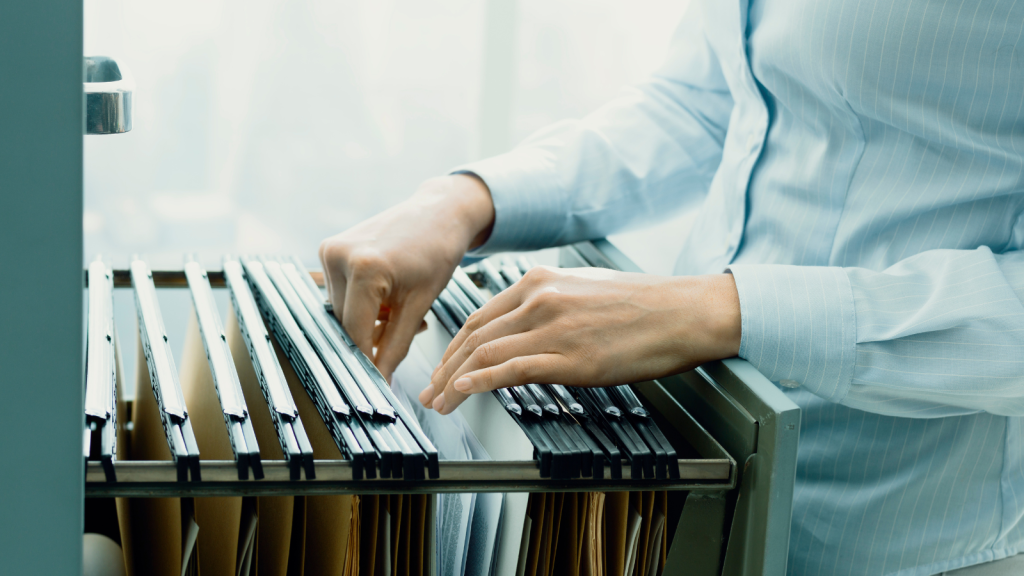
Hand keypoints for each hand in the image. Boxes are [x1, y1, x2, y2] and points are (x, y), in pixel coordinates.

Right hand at [319, 174, 493, 379]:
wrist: (439, 212)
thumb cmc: (437, 250)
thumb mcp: (421, 303)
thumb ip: (396, 345)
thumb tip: (381, 379)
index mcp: (364, 268)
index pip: (356, 333)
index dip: (368, 360)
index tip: (377, 381)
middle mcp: (339, 256)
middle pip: (346, 323)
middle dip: (371, 336)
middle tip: (402, 329)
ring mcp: (330, 250)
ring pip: (342, 310)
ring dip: (367, 319)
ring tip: (398, 305)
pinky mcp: (328, 248)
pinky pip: (340, 292)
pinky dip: (361, 301)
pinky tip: (385, 292)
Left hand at [419, 266, 740, 414]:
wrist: (683, 312)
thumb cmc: (642, 304)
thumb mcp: (582, 291)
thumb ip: (547, 307)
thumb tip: (524, 330)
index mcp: (539, 282)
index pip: (479, 318)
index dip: (454, 348)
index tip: (443, 367)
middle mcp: (539, 299)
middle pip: (474, 337)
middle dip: (445, 368)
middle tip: (430, 391)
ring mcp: (553, 327)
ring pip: (485, 355)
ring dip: (454, 382)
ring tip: (440, 403)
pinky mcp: (570, 356)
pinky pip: (511, 369)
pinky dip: (479, 382)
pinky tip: (463, 393)